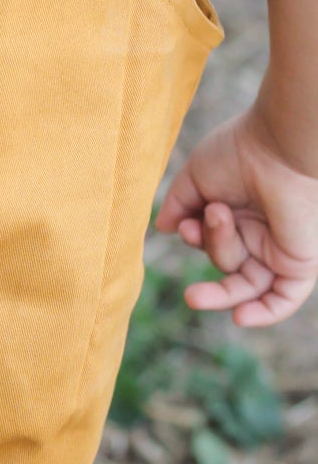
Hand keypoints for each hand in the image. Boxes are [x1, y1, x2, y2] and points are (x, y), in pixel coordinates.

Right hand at [155, 106, 317, 326]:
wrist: (279, 145)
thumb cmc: (240, 151)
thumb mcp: (196, 178)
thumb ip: (178, 204)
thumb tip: (165, 228)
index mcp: (238, 211)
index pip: (211, 243)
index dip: (196, 240)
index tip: (188, 224)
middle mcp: (261, 232)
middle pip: (228, 268)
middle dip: (210, 272)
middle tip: (191, 281)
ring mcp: (280, 249)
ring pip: (247, 283)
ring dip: (222, 290)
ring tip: (196, 289)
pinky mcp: (300, 261)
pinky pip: (284, 298)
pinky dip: (264, 312)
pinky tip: (240, 318)